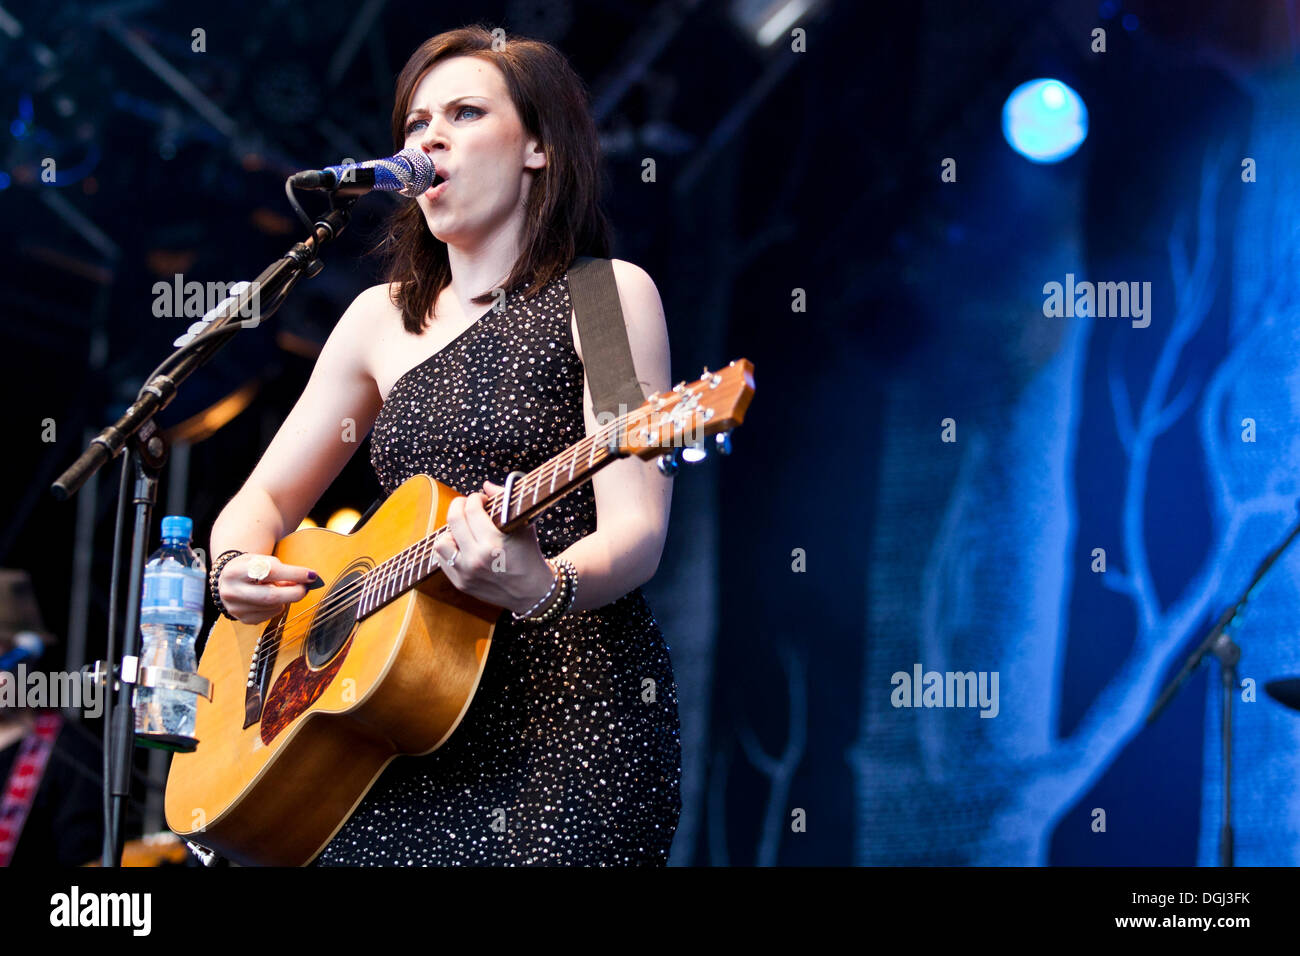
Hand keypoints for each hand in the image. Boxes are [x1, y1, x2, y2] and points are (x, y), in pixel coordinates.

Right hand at [218, 553, 318, 624]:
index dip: (294, 574)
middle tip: (306, 588)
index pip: (269, 572)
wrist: (227, 580)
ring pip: (274, 607)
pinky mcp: (244, 619)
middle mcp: (232, 591)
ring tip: (282, 588)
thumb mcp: (261, 560)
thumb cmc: (250, 567)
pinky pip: (271, 615)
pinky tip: (270, 599)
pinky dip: (278, 606)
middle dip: (295, 593)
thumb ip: (282, 569)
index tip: (311, 575)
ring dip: (286, 598)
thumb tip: (309, 578)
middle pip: (271, 596)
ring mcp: (236, 608)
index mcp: (235, 571)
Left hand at [433, 480, 554, 613]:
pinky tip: (461, 544)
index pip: (472, 509)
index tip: (480, 499)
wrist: (531, 591)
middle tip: (467, 505)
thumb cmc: (529, 555)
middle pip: (453, 520)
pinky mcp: (460, 584)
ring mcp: (466, 573)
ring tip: (463, 529)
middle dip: (459, 505)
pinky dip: (449, 548)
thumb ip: (505, 501)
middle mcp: (476, 559)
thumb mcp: (524, 525)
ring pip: (441, 542)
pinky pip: (442, 560)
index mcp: (493, 543)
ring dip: (450, 531)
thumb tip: (486, 485)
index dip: (474, 498)